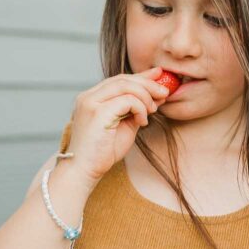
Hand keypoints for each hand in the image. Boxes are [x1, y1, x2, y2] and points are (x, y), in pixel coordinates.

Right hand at [64, 67, 169, 183]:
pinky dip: (140, 108)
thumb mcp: (124, 126)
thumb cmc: (102, 152)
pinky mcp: (97, 113)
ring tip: (153, 110)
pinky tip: (142, 122)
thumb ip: (135, 109)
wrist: (84, 172)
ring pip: (125, 86)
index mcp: (92, 98)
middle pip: (123, 79)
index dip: (141, 76)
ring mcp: (90, 103)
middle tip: (164, 93)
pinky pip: (126, 100)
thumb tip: (155, 95)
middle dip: (147, 84)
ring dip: (145, 96)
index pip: (119, 80)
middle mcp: (88, 96)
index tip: (159, 76)